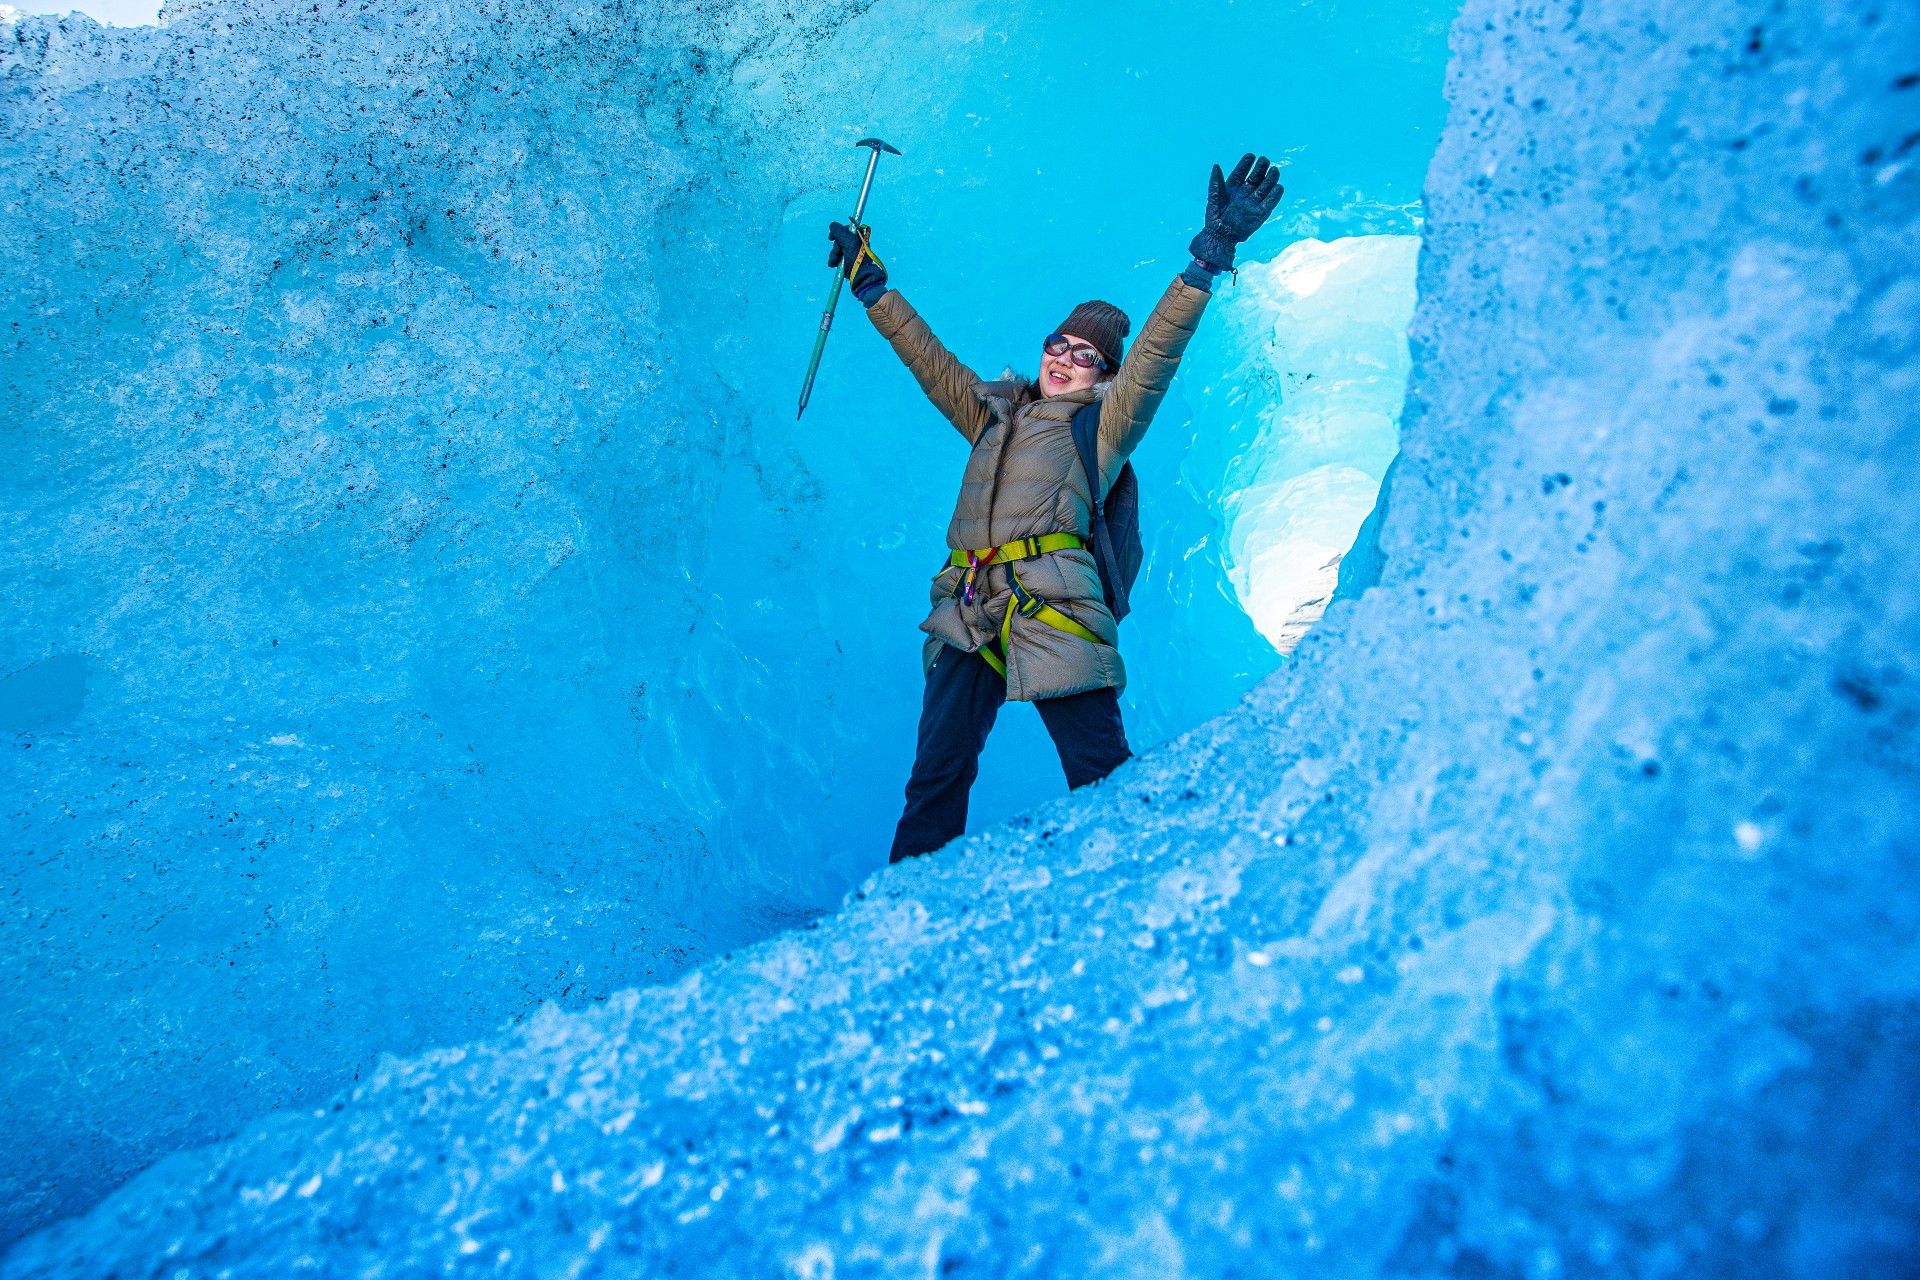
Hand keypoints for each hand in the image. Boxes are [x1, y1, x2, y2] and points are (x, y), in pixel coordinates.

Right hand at [827, 220, 888, 305]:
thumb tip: (832, 225)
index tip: (831, 237)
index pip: (846, 229)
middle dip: (836, 247)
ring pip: (838, 249)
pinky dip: (834, 260)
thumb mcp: (848, 242)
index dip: (838, 232)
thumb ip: (839, 231)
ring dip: (833, 255)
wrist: (861, 278)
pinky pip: (838, 257)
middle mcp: (856, 244)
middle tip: (837, 253)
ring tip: (833, 262)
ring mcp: (852, 253)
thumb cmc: (856, 259)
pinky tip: (832, 265)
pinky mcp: (848, 262)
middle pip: (840, 239)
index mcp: (859, 237)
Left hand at [1189, 153, 1284, 271]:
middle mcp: (1245, 192)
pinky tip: (1278, 186)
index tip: (1251, 156)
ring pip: (1266, 186)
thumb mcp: (1213, 197)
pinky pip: (1271, 202)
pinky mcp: (1261, 213)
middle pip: (1256, 176)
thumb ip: (1215, 181)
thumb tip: (1216, 165)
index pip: (1242, 171)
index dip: (1246, 163)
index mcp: (1233, 186)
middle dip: (1261, 167)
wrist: (1220, 236)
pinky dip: (1276, 194)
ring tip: (1274, 170)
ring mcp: (1254, 201)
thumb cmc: (1214, 216)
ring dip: (1271, 178)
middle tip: (1264, 160)